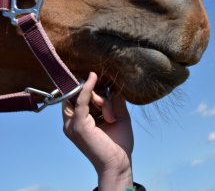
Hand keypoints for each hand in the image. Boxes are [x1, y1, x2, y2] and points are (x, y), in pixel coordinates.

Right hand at [62, 72, 133, 190]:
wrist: (118, 162)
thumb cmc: (119, 143)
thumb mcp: (119, 116)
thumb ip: (114, 101)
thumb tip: (113, 84)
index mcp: (78, 122)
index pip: (77, 98)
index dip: (87, 88)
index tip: (97, 77)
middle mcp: (71, 123)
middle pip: (80, 96)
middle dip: (97, 96)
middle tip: (110, 112)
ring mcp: (72, 124)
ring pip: (85, 97)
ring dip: (103, 102)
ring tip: (111, 119)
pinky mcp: (78, 125)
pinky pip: (82, 100)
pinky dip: (88, 88)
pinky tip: (93, 77)